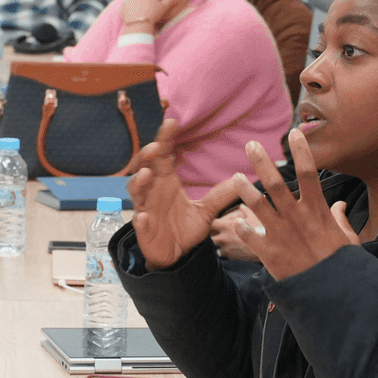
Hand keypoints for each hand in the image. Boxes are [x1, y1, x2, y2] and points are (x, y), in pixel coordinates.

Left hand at [120, 0, 182, 32]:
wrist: (139, 24)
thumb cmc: (152, 12)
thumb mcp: (163, 6)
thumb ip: (170, 0)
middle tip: (146, 7)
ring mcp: (127, 1)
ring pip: (131, 2)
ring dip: (135, 6)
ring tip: (142, 14)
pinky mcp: (122, 9)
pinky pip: (127, 10)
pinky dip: (130, 13)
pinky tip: (136, 19)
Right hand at [128, 119, 238, 268]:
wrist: (176, 256)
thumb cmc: (185, 229)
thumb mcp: (207, 211)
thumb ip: (221, 195)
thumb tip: (241, 178)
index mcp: (167, 182)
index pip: (163, 155)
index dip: (165, 138)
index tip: (171, 122)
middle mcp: (153, 192)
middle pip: (145, 167)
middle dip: (147, 156)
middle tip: (155, 147)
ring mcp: (146, 209)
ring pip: (136, 192)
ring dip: (139, 182)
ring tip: (146, 174)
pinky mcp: (144, 230)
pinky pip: (139, 223)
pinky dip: (140, 220)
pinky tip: (144, 217)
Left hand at [210, 206, 261, 261]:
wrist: (269, 248)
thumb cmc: (262, 230)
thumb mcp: (254, 215)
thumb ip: (245, 210)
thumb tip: (241, 205)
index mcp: (227, 225)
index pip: (211, 224)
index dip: (211, 223)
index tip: (216, 223)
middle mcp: (223, 238)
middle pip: (210, 236)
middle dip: (213, 234)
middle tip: (218, 232)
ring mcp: (226, 249)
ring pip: (214, 246)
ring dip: (217, 243)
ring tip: (224, 241)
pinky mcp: (231, 257)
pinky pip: (222, 254)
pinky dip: (223, 251)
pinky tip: (230, 248)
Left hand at [229, 129, 359, 280]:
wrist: (330, 294)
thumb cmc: (341, 266)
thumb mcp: (348, 239)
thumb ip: (341, 219)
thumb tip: (341, 206)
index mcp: (317, 211)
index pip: (309, 172)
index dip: (302, 150)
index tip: (294, 132)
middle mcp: (297, 218)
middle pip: (276, 183)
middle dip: (262, 162)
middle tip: (250, 145)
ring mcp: (281, 234)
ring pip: (257, 205)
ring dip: (244, 189)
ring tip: (236, 176)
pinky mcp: (269, 253)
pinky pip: (249, 235)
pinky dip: (241, 228)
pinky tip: (235, 223)